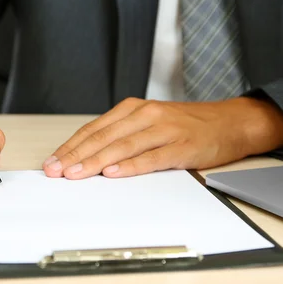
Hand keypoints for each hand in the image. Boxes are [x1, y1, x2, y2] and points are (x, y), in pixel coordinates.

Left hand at [42, 97, 282, 178]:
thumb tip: (88, 157)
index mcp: (133, 109)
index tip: (53, 162)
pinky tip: (114, 173)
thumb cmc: (186, 125)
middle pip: (102, 137)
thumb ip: (122, 136)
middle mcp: (145, 115)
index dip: (71, 146)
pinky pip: (151, 157)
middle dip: (75, 156)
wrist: (229, 122)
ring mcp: (163, 129)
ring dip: (96, 161)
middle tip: (56, 171)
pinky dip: (130, 166)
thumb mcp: (149, 123)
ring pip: (122, 146)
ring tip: (76, 174)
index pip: (93, 129)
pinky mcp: (180, 145)